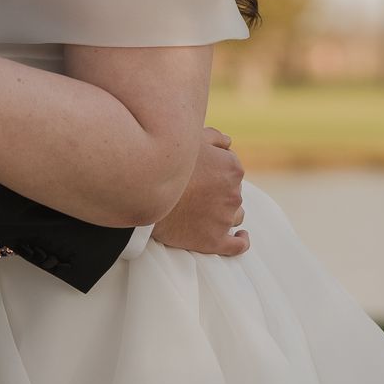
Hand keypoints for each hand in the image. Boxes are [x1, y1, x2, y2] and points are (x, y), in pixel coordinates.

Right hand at [152, 126, 247, 255]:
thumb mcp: (190, 140)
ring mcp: (224, 219)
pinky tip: (241, 237)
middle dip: (219, 191)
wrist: (141, 194)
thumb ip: (214, 137)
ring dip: (224, 213)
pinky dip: (241, 241)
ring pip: (234, 216)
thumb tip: (229, 142)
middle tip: (195, 190)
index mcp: (232, 168)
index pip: (232, 168)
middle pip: (233, 192)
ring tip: (202, 210)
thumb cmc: (164, 162)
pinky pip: (237, 246)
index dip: (216, 169)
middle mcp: (234, 194)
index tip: (201, 172)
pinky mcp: (214, 241)